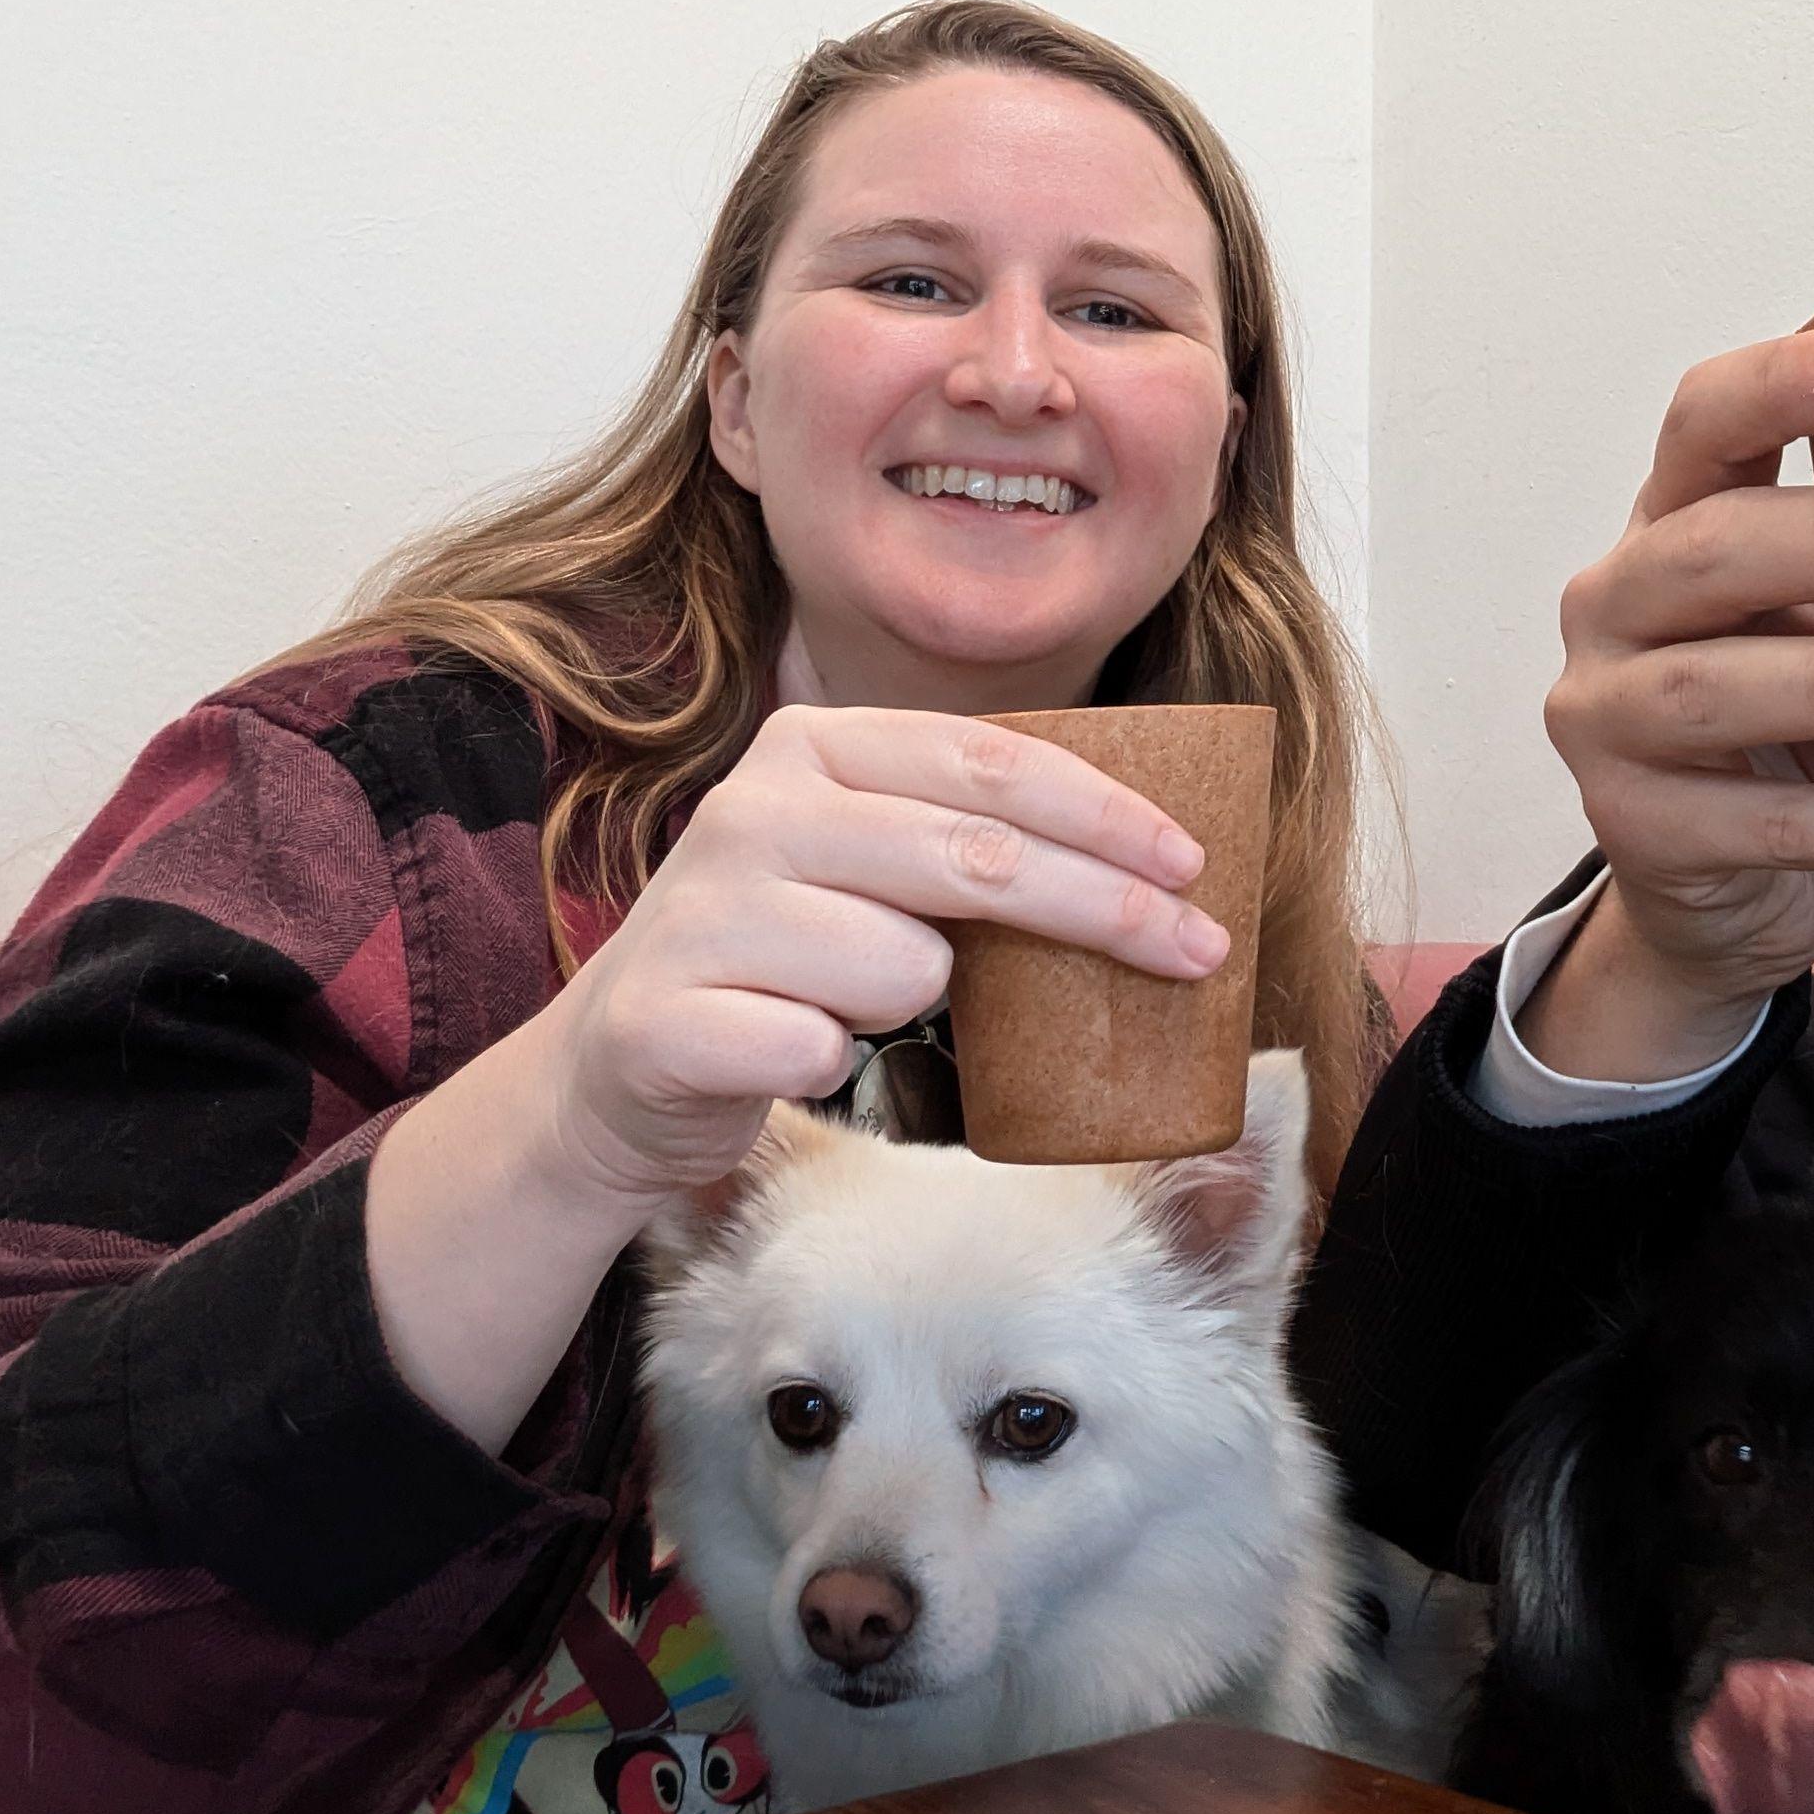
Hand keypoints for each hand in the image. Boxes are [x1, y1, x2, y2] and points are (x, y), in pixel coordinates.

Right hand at [522, 705, 1230, 1210]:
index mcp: (813, 748)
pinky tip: (797, 1055)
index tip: (1193, 864)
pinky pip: (822, 1049)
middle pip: (976, 856)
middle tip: (1196, 953)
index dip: (1105, 812)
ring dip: (917, 1006)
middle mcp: (754, 809)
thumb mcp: (869, 863)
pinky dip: (833, 1065)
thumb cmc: (783, 957)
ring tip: (857, 1008)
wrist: (617, 1065)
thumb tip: (1148, 865)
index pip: (991, 762)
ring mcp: (703, 911)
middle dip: (1103, 908)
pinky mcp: (669, 1018)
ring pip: (907, 966)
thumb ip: (968, 839)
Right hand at [1530, 329, 1813, 1072]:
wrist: (1714, 888)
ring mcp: (1607, 718)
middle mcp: (1618, 600)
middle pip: (1711, 547)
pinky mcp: (1638, 831)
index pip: (1702, 419)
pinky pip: (1768, 828)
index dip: (1779, 383)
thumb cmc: (1808, 714)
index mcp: (1678, 516)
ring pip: (1718, 689)